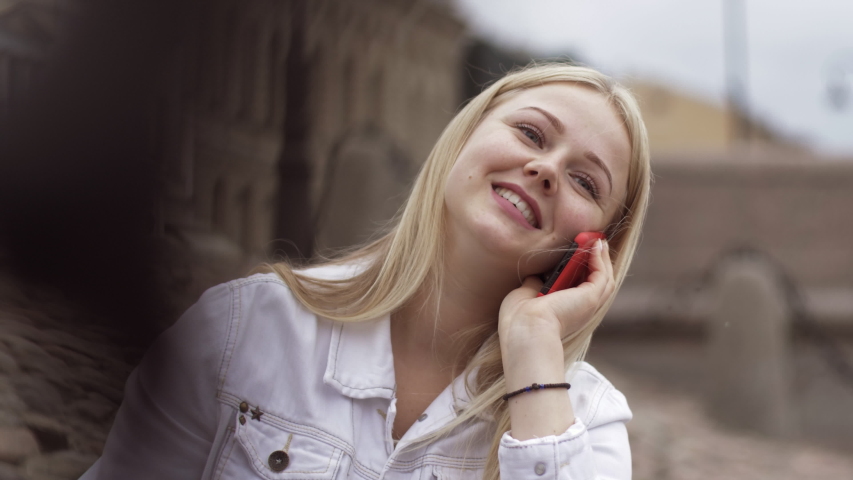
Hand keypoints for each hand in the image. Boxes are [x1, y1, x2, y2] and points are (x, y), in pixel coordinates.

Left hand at [498, 239, 614, 345]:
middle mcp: (580, 310)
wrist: (525, 328)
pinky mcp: (591, 298)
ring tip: (598, 239)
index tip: (579, 252)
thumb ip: (535, 284)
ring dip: (601, 257)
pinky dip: (600, 258)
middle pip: (597, 282)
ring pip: (604, 278)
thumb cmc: (518, 318)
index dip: (582, 270)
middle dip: (597, 260)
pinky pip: (602, 274)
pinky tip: (595, 245)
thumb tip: (537, 275)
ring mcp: (589, 305)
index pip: (580, 289)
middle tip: (595, 241)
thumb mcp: (526, 295)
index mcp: (565, 312)